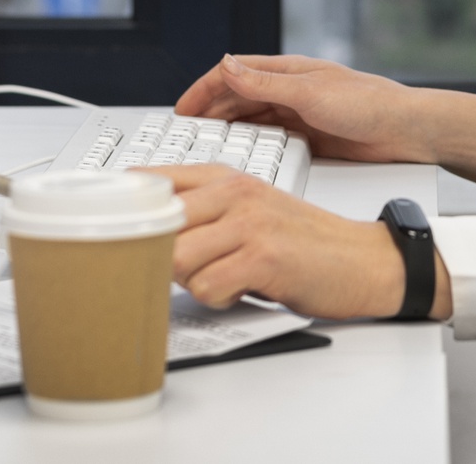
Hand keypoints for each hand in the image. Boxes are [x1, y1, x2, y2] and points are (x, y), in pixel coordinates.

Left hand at [141, 165, 450, 319]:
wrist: (361, 259)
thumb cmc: (302, 241)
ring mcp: (250, 222)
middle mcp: (234, 191)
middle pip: (157, 223)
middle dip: (159, 256)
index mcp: (224, 176)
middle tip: (184, 270)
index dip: (125, 208)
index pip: (150, 179)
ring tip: (219, 278)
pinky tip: (241, 289)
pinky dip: (217, 298)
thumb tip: (140, 227)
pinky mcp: (264, 256)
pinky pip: (208, 286)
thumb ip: (200, 210)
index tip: (114, 230)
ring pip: (176, 258)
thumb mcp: (248, 209)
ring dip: (190, 281)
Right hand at [175, 54, 475, 184]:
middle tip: (183, 132)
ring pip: (250, 119)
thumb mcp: (309, 93)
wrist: (406, 131)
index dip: (204, 90)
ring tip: (202, 145)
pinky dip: (248, 145)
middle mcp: (290, 90)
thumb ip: (265, 83)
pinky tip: (238, 157)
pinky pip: (269, 139)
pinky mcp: (308, 137)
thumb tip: (226, 65)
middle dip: (208, 111)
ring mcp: (298, 114)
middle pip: (237, 97)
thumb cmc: (368, 104)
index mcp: (288, 70)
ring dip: (225, 128)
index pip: (233, 73)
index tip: (181, 109)